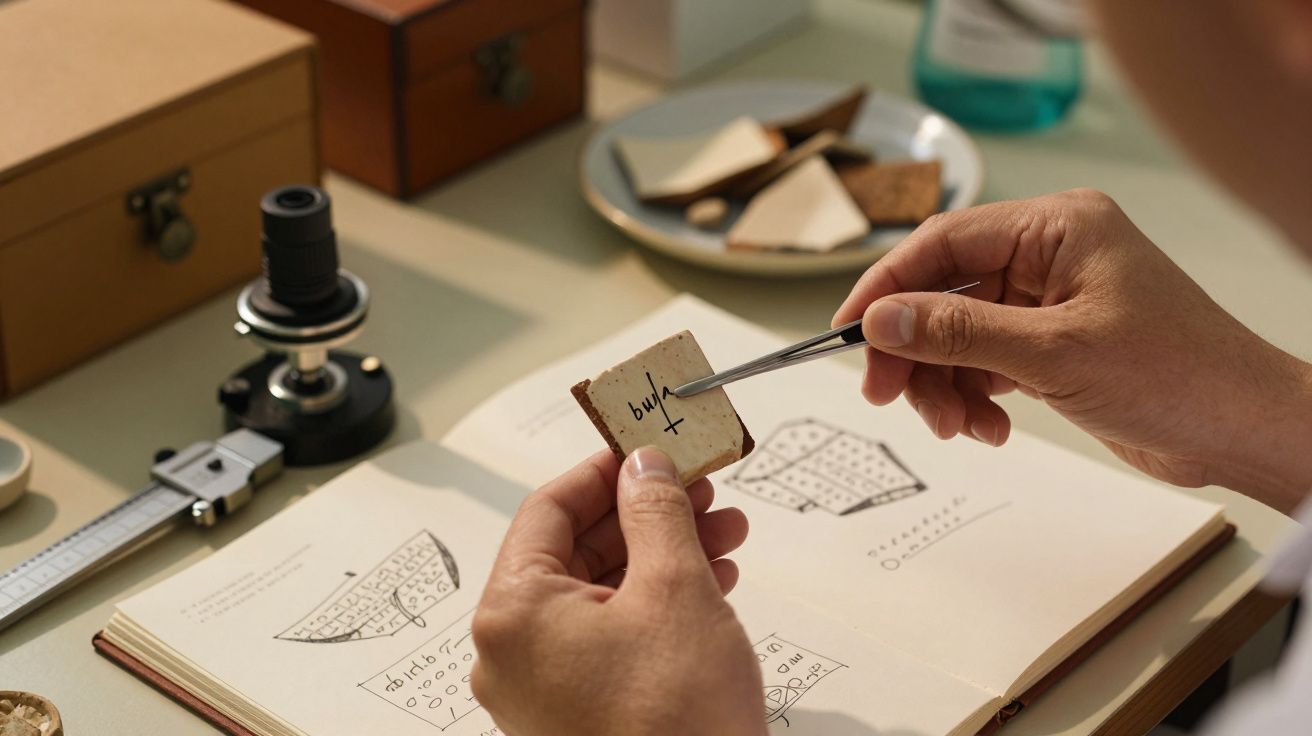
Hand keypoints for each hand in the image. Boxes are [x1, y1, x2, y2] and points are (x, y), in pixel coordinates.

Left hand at [471, 447, 765, 735]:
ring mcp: (543, 689)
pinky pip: (610, 636)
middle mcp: (514, 651)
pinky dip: (657, 604)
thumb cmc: (675, 726)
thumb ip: (656, 513)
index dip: (605, 469)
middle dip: (647, 514)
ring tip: (723, 532)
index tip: (646, 446)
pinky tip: (711, 581)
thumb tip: (644, 466)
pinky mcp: (578, 714)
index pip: (549, 508)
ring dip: (663, 555)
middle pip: (577, 550)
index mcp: (514, 612)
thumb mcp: (675, 590)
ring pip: (601, 593)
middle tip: (699, 487)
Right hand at [834, 189, 1311, 511]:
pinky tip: (990, 427)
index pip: (943, 242)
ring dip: (945, 385)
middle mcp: (1049, 254)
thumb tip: (881, 320)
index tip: (847, 332)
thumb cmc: (1177, 375)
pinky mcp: (1053, 341)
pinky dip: (974, 396)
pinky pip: (984, 360)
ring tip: (960, 427)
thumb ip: (958, 332)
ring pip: (957, 333)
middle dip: (914, 350)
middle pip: (943, 291)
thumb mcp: (1053, 353)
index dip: (886, 287)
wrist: (1241, 430)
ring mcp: (1050, 299)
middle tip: (887, 397)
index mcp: (1056, 227)